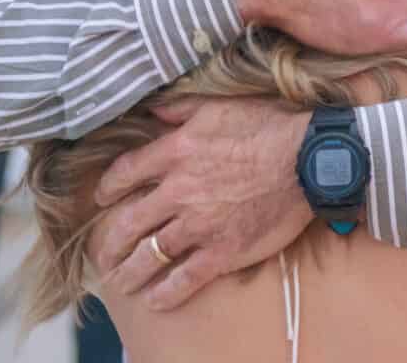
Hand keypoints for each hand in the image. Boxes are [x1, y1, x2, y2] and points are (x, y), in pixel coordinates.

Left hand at [93, 97, 310, 309]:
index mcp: (174, 152)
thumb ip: (178, 110)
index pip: (126, 173)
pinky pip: (186, 278)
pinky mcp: (223, 251)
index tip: (100, 198)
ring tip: (120, 281)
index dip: (107, 187)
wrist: (305, 158)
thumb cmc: (264, 125)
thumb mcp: (214, 106)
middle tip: (102, 254)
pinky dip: (166, 292)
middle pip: (130, 221)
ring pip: (152, 253)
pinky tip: (154, 301)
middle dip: (111, 241)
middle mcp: (178, 191)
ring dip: (131, 270)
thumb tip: (152, 111)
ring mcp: (199, 225)